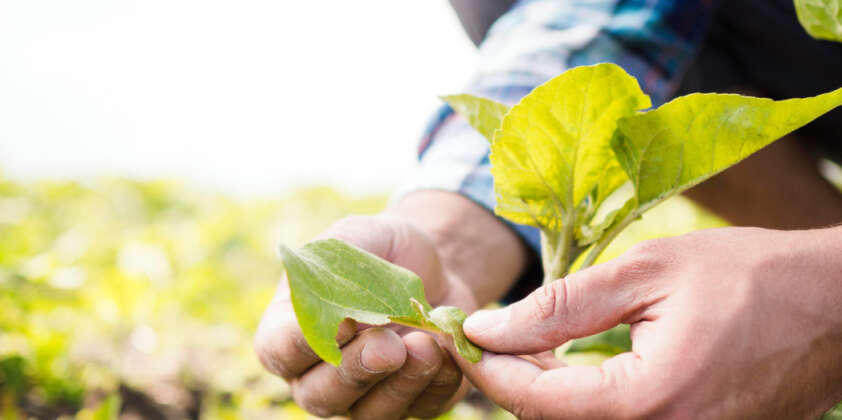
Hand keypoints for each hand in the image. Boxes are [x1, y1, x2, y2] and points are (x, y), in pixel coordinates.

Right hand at [254, 214, 476, 418]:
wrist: (435, 265)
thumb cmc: (381, 249)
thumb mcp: (356, 236)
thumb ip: (335, 265)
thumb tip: (338, 311)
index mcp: (290, 331)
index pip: (279, 351)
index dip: (303, 344)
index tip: (341, 321)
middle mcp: (319, 374)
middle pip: (320, 395)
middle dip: (355, 371)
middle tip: (389, 345)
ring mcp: (364, 395)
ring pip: (370, 413)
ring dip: (399, 384)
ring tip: (425, 345)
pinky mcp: (412, 401)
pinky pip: (421, 408)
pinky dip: (436, 383)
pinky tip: (446, 351)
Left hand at [451, 227, 841, 419]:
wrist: (836, 305)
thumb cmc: (750, 276)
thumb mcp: (647, 272)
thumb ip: (560, 306)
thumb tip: (489, 327)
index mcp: (650, 402)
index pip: (536, 402)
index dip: (489, 367)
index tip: (462, 333)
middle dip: (513, 381)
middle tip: (490, 332)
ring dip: (546, 394)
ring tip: (526, 343)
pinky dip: (584, 404)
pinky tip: (572, 366)